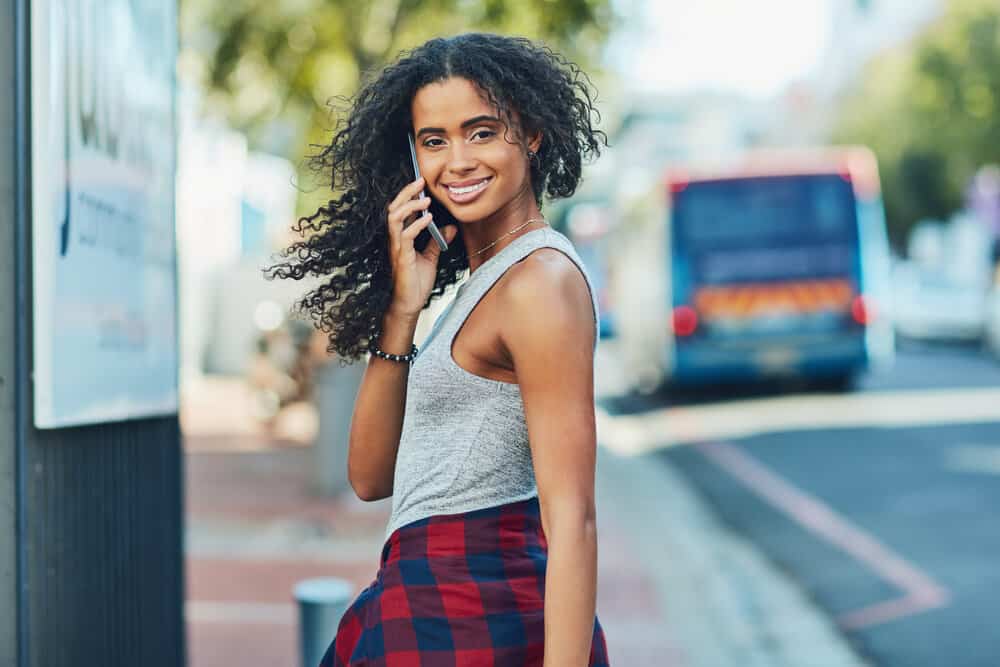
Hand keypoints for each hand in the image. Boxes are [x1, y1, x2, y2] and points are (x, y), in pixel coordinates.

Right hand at [385, 177, 458, 316]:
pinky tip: (428, 219)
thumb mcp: (431, 258)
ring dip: (411, 206)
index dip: (408, 195)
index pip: (400, 210)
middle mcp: (395, 240)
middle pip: (393, 208)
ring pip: (395, 218)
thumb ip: (437, 242)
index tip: (420, 184)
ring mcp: (396, 248)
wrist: (409, 304)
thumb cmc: (416, 283)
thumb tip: (450, 227)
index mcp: (400, 238)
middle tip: (420, 181)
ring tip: (426, 199)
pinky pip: (406, 236)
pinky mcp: (401, 258)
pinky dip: (417, 225)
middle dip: (406, 192)